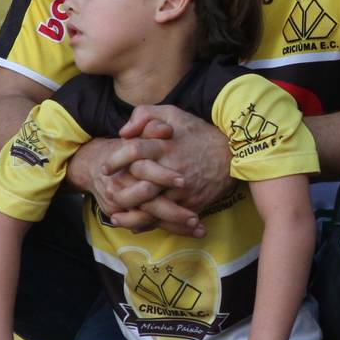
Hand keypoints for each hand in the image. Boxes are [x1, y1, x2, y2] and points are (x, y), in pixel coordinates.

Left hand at [77, 107, 233, 237]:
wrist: (234, 155)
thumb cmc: (200, 133)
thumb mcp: (174, 114)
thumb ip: (145, 115)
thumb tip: (124, 132)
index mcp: (166, 145)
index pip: (134, 151)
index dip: (116, 159)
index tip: (105, 167)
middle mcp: (172, 168)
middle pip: (139, 183)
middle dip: (120, 190)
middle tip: (108, 193)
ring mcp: (182, 189)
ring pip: (151, 206)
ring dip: (132, 214)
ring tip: (117, 216)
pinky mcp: (191, 204)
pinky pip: (168, 218)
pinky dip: (152, 223)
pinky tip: (138, 225)